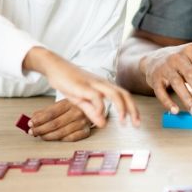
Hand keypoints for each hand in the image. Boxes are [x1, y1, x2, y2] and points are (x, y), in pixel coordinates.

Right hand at [24, 47, 139, 127]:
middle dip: (132, 109)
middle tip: (136, 124)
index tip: (136, 122)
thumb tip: (103, 124)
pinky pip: (96, 96)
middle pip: (123, 94)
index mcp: (104, 86)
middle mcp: (102, 83)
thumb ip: (92, 112)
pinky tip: (100, 116)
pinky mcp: (83, 86)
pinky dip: (100, 107)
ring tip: (123, 122)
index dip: (132, 108)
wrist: (55, 67)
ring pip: (114, 94)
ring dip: (121, 108)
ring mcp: (93, 83)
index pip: (123, 96)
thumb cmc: (69, 83)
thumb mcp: (81, 100)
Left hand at [29, 99, 91, 141]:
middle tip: (32, 131)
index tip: (30, 123)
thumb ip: (46, 111)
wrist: (94, 108)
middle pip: (55, 124)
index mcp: (70, 103)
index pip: (51, 113)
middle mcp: (78, 112)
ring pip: (61, 133)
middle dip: (40, 129)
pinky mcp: (86, 132)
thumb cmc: (74, 107)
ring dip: (47, 136)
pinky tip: (52, 138)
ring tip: (39, 135)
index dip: (39, 119)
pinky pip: (70, 138)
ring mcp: (83, 123)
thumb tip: (33, 118)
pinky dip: (59, 139)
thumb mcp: (61, 104)